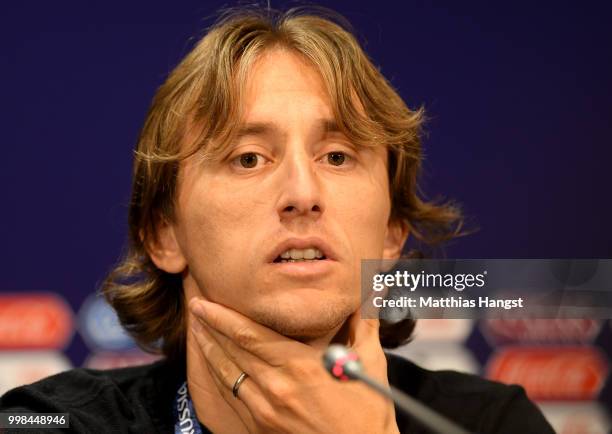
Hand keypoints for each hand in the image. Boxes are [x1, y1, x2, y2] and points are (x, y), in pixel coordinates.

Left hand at [188, 298, 398, 433]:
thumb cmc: (369, 413)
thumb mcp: (371, 363)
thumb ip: (364, 324)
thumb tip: (371, 291)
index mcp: (299, 367)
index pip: (249, 335)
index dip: (222, 317)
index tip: (204, 302)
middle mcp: (276, 387)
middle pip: (231, 351)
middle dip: (209, 327)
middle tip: (195, 308)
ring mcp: (265, 412)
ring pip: (227, 375)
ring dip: (208, 351)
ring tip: (196, 332)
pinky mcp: (262, 429)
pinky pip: (233, 399)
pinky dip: (219, 378)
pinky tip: (215, 367)